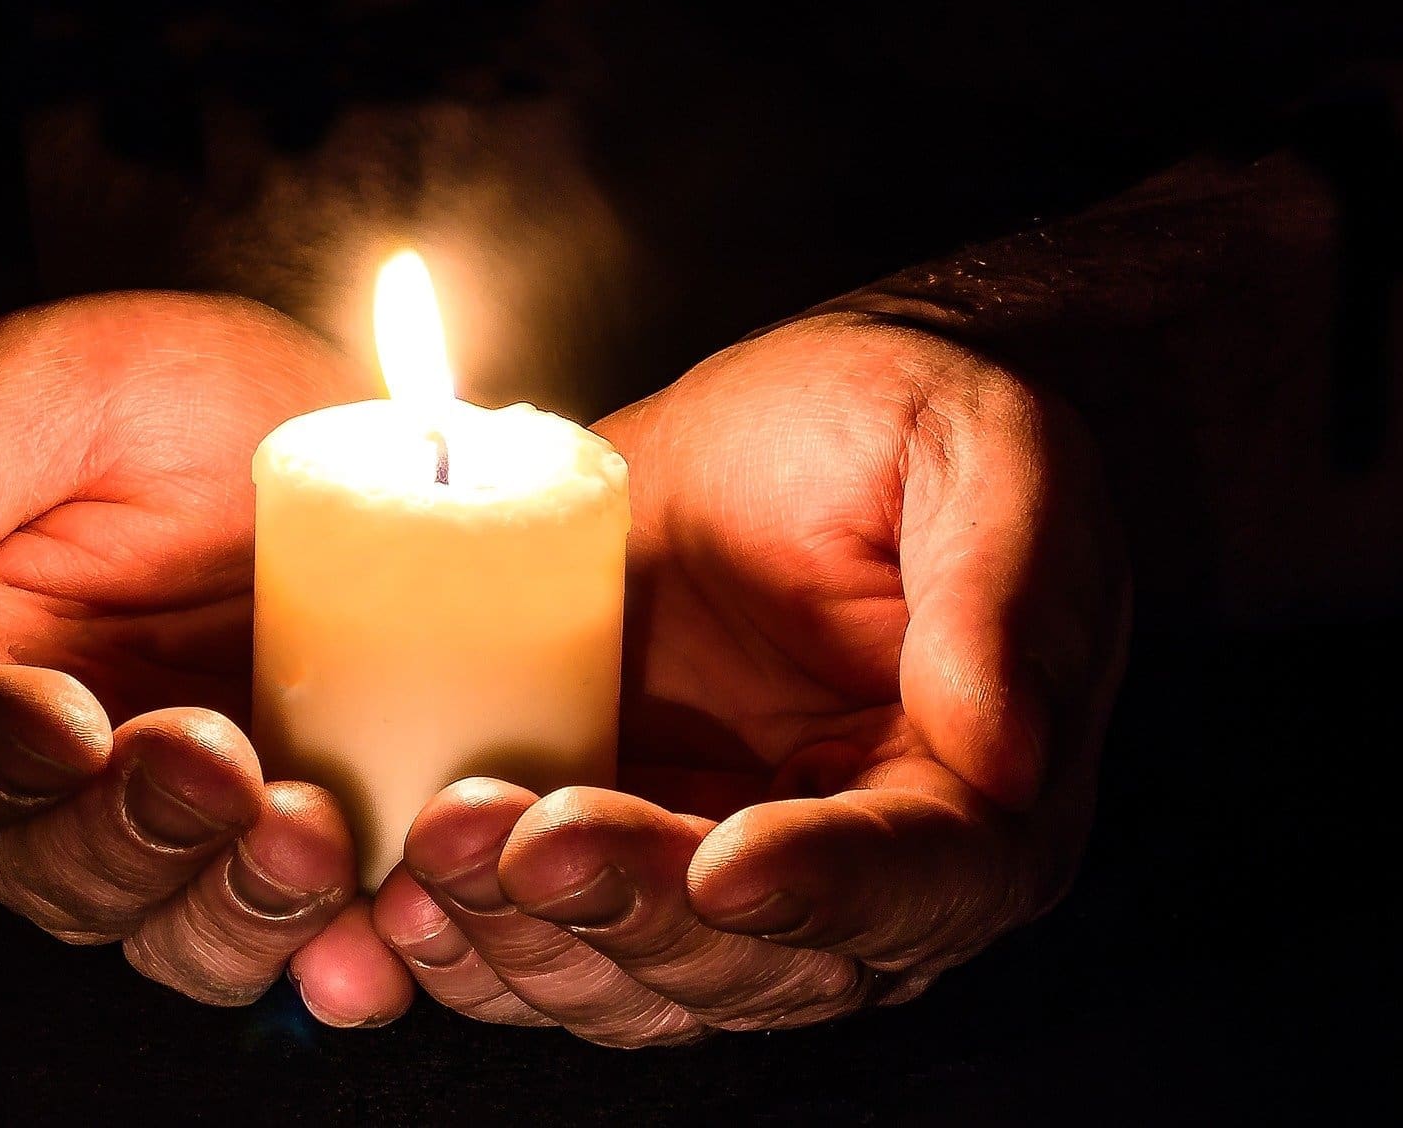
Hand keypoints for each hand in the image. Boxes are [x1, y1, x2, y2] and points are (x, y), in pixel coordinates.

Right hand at [0, 294, 414, 1026]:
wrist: (385, 431)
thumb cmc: (198, 396)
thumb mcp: (64, 389)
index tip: (67, 726)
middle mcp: (67, 770)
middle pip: (47, 868)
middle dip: (128, 837)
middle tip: (217, 764)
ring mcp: (193, 822)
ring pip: (167, 930)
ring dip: (230, 908)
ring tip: (313, 832)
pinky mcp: (308, 847)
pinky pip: (302, 945)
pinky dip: (335, 956)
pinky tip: (376, 924)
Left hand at [374, 313, 1128, 1044]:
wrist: (789, 424)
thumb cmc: (902, 427)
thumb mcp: (985, 455)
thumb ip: (1001, 588)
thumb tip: (1002, 752)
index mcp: (971, 803)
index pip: (916, 887)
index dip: (820, 891)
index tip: (725, 867)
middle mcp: (848, 878)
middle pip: (750, 961)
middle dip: (629, 911)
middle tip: (526, 838)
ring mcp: (714, 874)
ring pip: (632, 978)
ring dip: (528, 939)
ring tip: (436, 855)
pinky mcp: (609, 844)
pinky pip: (543, 936)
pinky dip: (473, 938)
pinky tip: (400, 895)